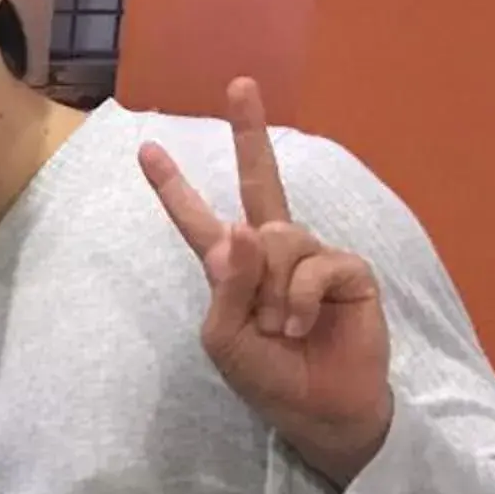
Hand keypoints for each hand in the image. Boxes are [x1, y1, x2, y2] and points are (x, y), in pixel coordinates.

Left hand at [139, 77, 392, 485]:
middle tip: (239, 84)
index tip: (146, 149)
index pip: (199, 221)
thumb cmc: (268, 376)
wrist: (320, 409)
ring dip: (272, 291)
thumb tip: (241, 228)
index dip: (174, 188)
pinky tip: (302, 326)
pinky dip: (299, 299)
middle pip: (262, 183)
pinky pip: (314, 264)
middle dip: (250, 133)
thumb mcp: (225, 338)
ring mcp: (312, 257)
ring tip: (279, 328)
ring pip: (280, 238)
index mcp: (233, 268)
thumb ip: (226, 286)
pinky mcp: (348, 270)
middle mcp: (274, 252)